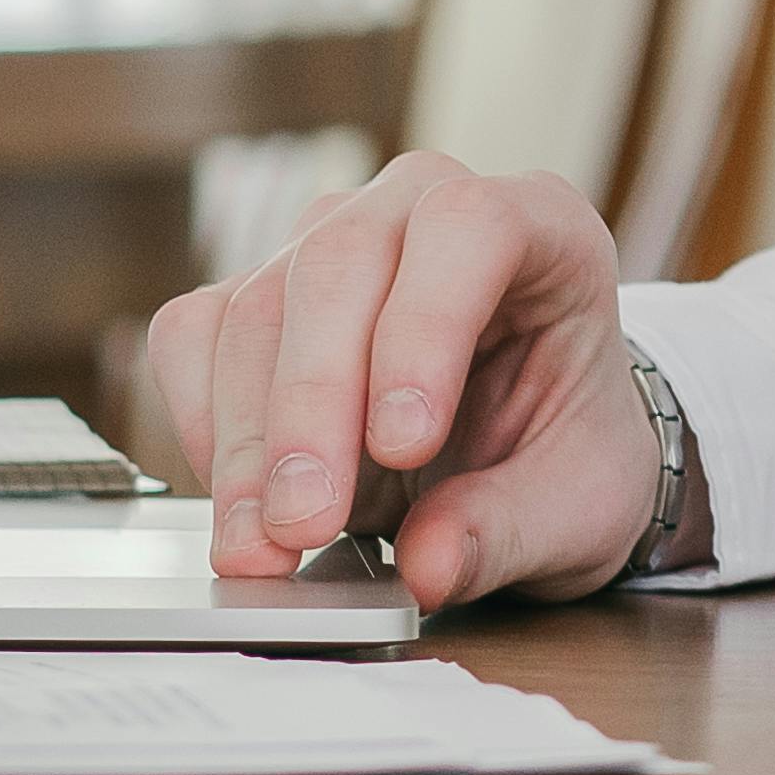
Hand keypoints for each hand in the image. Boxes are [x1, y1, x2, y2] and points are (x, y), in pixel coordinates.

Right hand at [146, 151, 682, 612]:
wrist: (525, 450)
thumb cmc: (565, 447)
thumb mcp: (578, 505)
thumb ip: (508, 530)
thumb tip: (429, 566)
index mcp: (541, 227)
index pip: (468, 227)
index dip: (423, 328)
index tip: (403, 443)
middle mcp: (422, 209)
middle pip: (337, 264)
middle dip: (311, 407)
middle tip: (305, 523)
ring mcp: (328, 240)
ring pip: (256, 307)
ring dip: (247, 441)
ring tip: (264, 545)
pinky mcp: (255, 293)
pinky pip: (195, 336)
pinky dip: (204, 427)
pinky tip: (241, 503)